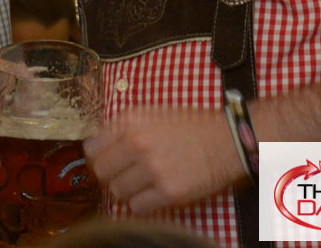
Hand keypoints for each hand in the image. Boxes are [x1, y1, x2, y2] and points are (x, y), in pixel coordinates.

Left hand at [84, 105, 244, 212]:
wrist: (228, 140)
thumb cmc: (191, 125)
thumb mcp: (152, 113)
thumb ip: (124, 127)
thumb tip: (99, 144)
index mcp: (130, 121)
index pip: (92, 148)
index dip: (98, 156)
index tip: (106, 160)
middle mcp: (137, 144)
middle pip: (101, 172)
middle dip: (110, 175)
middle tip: (123, 174)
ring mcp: (153, 169)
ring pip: (117, 191)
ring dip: (127, 190)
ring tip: (142, 184)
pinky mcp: (169, 192)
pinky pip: (137, 207)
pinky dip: (142, 203)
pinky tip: (153, 193)